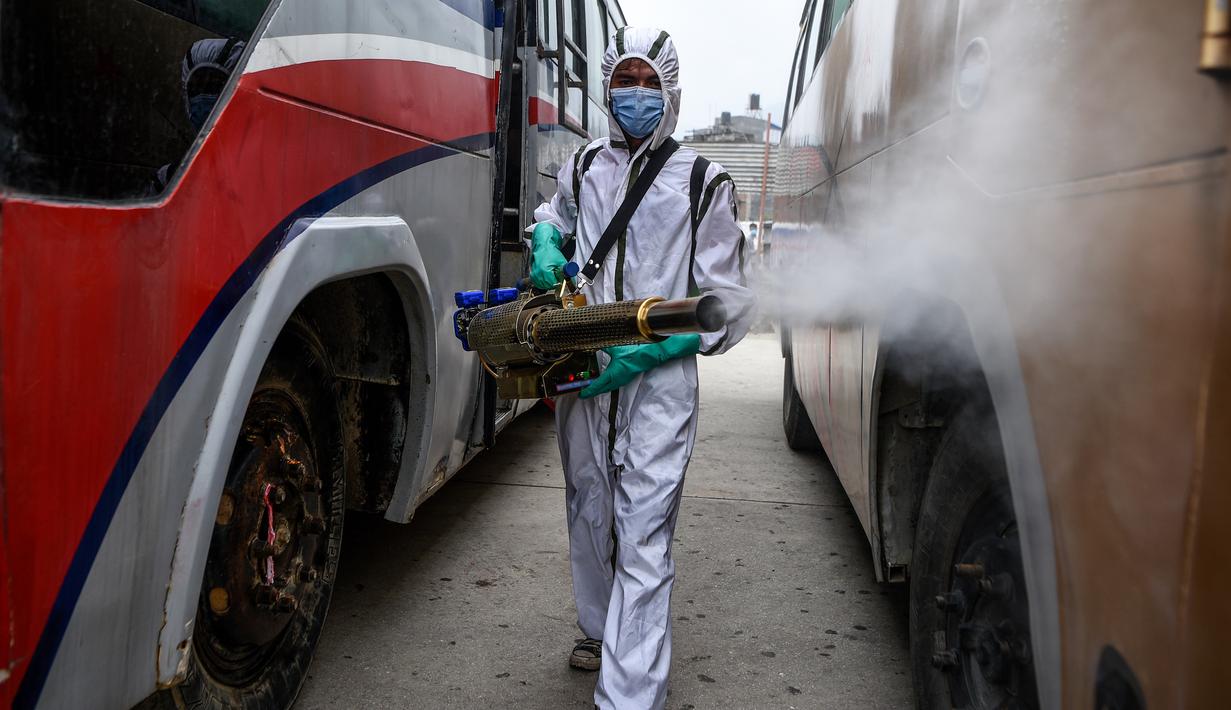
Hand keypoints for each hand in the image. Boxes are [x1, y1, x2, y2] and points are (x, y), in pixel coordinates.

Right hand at [530, 223, 567, 289]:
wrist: (543, 245)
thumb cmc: (550, 251)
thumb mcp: (562, 262)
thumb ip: (567, 272)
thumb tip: (572, 281)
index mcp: (545, 271)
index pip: (554, 284)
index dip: (559, 283)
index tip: (562, 280)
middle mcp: (538, 274)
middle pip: (548, 286)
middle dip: (554, 283)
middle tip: (558, 276)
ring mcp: (534, 274)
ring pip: (543, 285)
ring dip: (548, 283)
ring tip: (552, 275)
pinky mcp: (532, 274)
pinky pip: (538, 283)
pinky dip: (543, 282)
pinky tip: (547, 277)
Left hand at [579, 335, 701, 398]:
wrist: (659, 350)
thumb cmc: (641, 349)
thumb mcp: (618, 345)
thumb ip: (603, 345)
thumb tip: (591, 343)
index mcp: (616, 373)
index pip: (599, 385)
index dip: (589, 390)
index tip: (581, 394)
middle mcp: (621, 377)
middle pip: (604, 387)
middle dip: (593, 390)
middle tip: (582, 390)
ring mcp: (627, 377)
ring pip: (611, 384)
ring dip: (601, 385)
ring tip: (592, 384)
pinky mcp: (631, 373)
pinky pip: (616, 380)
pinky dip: (609, 380)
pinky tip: (607, 375)